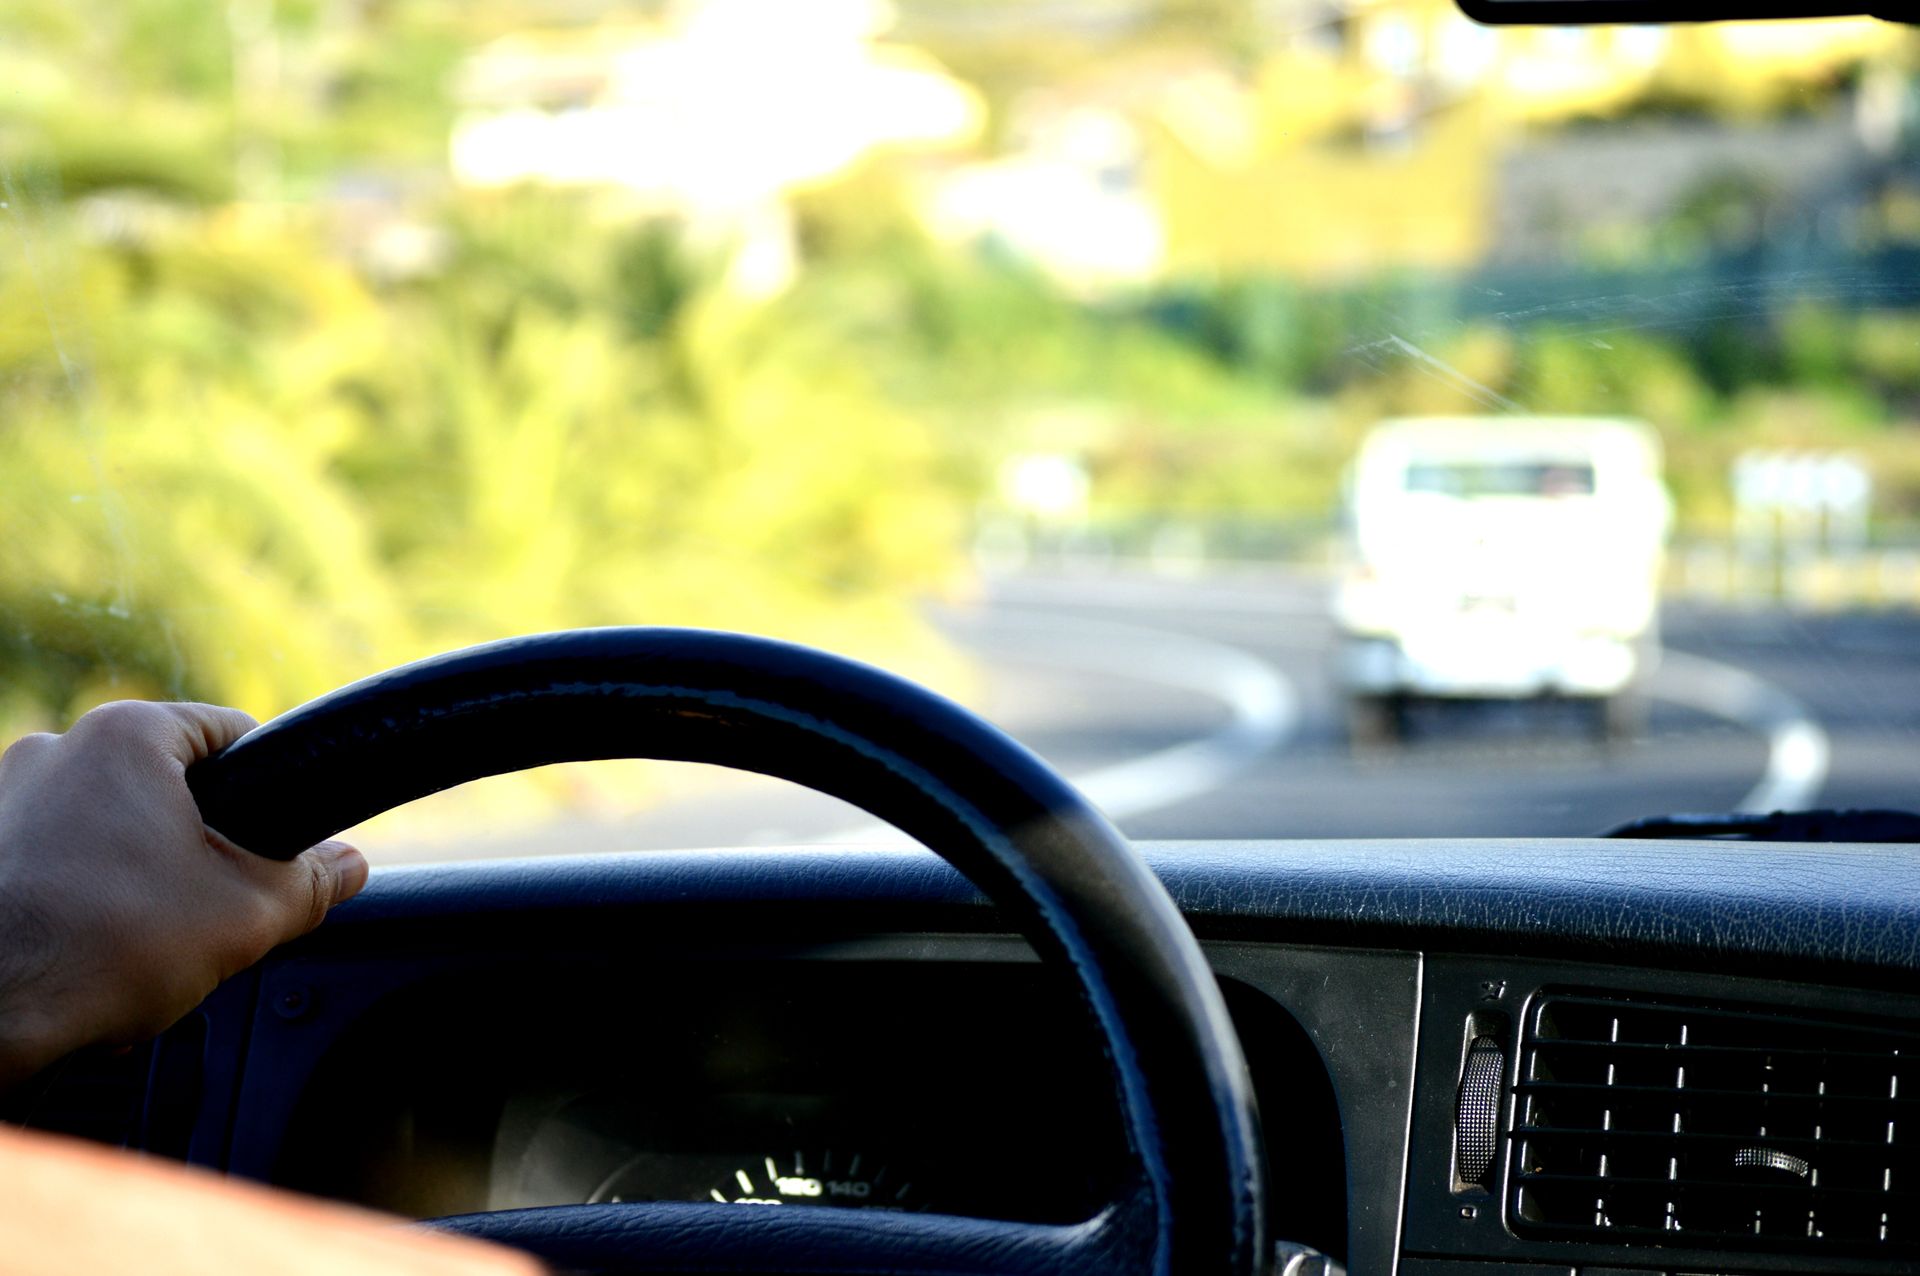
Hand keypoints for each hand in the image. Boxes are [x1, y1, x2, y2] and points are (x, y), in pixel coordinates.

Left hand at [0, 701, 368, 1089]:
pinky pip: (53, 860)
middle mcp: (54, 746)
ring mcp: (1, 796)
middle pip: (164, 785)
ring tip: (145, 940)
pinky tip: (92, 951)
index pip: (231, 734)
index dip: (268, 790)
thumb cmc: (105, 946)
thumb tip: (348, 866)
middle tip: (212, 905)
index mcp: (128, 736)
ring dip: (134, 874)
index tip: (275, 844)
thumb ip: (313, 881)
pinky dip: (79, 897)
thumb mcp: (249, 913)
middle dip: (194, 844)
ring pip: (105, 826)